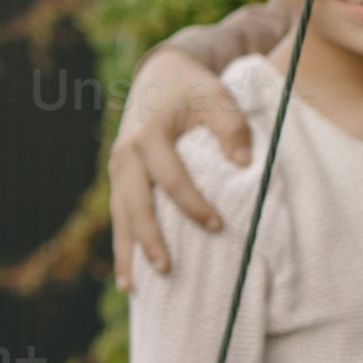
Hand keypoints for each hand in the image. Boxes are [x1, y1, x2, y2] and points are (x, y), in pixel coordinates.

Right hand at [111, 49, 255, 286]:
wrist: (161, 74)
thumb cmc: (194, 87)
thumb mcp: (217, 95)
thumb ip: (231, 126)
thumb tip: (243, 164)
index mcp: (148, 134)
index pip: (170, 178)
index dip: (192, 203)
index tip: (218, 225)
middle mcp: (126, 154)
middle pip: (135, 204)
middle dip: (149, 238)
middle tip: (167, 269)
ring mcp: (118, 168)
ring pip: (120, 216)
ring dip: (126, 251)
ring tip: (131, 288)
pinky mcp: (120, 177)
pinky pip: (120, 215)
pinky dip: (122, 244)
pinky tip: (127, 276)